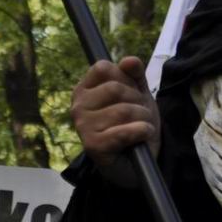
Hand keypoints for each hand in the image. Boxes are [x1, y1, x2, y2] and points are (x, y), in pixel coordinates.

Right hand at [71, 56, 160, 186]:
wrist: (136, 161)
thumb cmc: (133, 122)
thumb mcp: (137, 93)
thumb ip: (134, 74)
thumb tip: (129, 60)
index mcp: (84, 89)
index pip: (103, 67)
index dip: (125, 77)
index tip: (131, 91)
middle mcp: (78, 106)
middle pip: (115, 88)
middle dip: (138, 100)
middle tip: (141, 112)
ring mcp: (83, 127)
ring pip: (123, 110)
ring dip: (143, 118)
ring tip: (143, 126)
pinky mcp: (93, 146)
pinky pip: (124, 131)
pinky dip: (142, 131)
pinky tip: (143, 135)